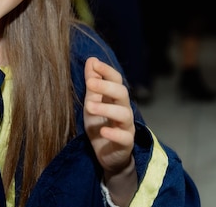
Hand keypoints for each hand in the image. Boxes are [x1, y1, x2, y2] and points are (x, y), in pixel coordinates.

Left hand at [84, 57, 136, 204]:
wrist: (107, 155)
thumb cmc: (100, 125)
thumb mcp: (92, 102)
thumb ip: (93, 84)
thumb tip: (91, 60)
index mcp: (115, 98)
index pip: (116, 80)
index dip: (107, 71)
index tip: (94, 63)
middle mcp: (124, 109)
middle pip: (122, 93)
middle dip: (106, 86)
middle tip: (89, 83)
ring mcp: (126, 126)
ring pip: (123, 113)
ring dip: (106, 108)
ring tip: (89, 106)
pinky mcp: (126, 143)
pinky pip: (124, 137)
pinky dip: (114, 134)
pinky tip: (103, 131)